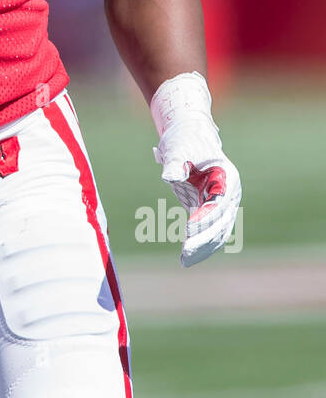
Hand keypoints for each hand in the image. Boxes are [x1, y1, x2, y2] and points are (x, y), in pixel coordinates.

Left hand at [154, 124, 241, 267]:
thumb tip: (169, 177)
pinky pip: (208, 232)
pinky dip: (199, 245)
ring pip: (217, 232)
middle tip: (185, 254)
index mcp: (227, 177)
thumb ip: (175, 162)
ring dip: (203, 248)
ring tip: (185, 261)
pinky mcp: (208, 210)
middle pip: (221, 222)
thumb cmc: (184, 139)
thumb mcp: (179, 147)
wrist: (188, 136)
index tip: (188, 229)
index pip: (219, 203)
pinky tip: (186, 257)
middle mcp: (229, 193)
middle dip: (204, 239)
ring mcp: (221, 204)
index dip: (205, 217)